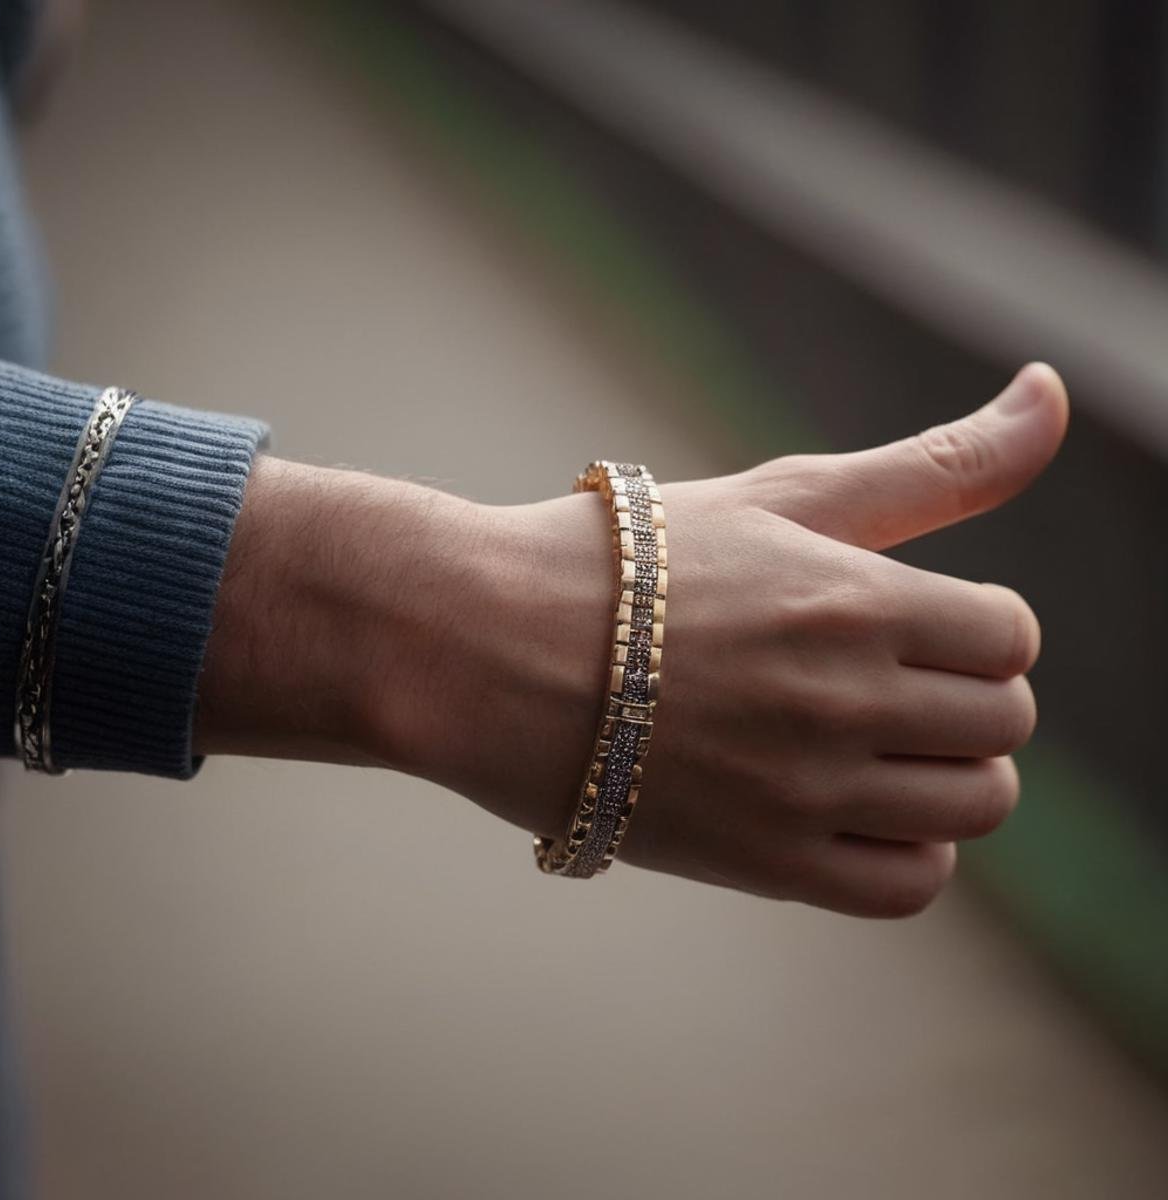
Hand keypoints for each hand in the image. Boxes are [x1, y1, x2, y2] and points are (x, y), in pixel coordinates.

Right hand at [197, 364, 1067, 917]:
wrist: (484, 647)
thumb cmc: (628, 562)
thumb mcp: (783, 496)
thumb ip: (933, 463)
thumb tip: (1051, 388)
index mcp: (857, 600)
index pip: (1009, 636)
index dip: (969, 627)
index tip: (903, 623)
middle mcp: (845, 702)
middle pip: (1003, 726)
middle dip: (960, 699)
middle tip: (881, 681)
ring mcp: (806, 791)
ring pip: (972, 809)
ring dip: (943, 773)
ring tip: (868, 744)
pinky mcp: (764, 862)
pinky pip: (907, 886)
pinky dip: (907, 851)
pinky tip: (848, 807)